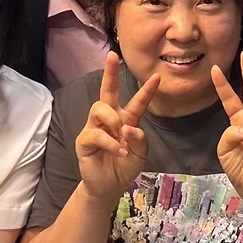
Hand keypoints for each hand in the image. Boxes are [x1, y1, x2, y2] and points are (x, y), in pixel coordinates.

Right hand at [76, 51, 161, 200]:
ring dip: (113, 120)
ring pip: (99, 108)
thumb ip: (139, 140)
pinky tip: (119, 151)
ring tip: (121, 135)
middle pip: (107, 91)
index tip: (158, 76)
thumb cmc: (124, 166)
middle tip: (112, 56)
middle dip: (110, 73)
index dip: (147, 90)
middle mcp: (109, 119)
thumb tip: (128, 128)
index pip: (137, 101)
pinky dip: (110, 142)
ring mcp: (95, 128)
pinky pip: (96, 133)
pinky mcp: (84, 140)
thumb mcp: (140, 154)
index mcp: (126, 119)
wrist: (108, 186)